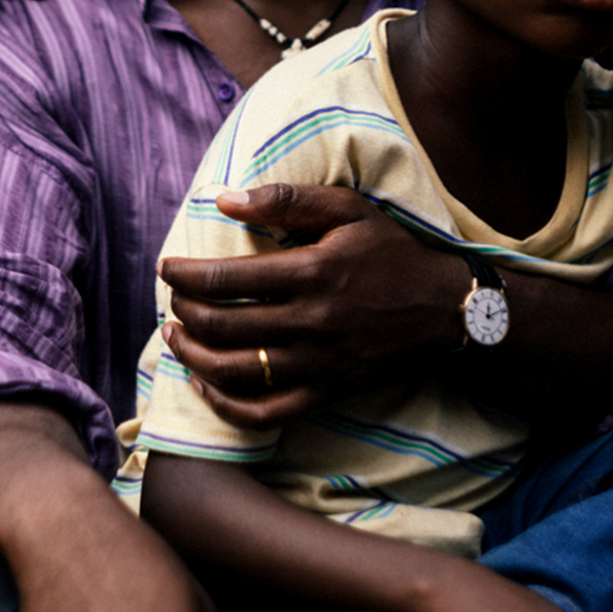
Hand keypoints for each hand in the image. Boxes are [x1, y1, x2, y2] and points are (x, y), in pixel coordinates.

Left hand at [159, 184, 466, 430]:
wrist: (444, 309)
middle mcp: (310, 322)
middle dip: (183, 311)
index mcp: (312, 273)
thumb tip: (222, 198)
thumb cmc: (390, 251)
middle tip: (171, 299)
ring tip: (175, 336)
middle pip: (222, 325)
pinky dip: (225, 405)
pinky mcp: (325, 393)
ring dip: (192, 356)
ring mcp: (317, 364)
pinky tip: (204, 385)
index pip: (225, 278)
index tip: (167, 268)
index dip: (185, 275)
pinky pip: (264, 413)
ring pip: (234, 372)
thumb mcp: (347, 208)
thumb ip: (285, 199)